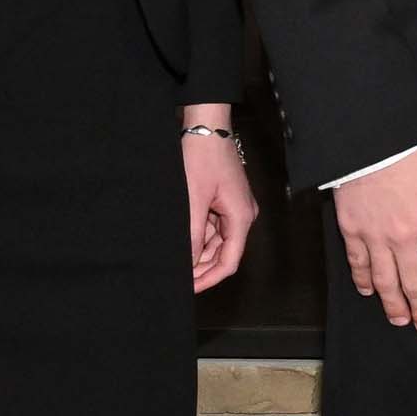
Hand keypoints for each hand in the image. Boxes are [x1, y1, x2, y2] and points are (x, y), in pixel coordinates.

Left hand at [182, 125, 256, 291]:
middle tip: (177, 276)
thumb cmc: (203, 158)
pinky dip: (197, 236)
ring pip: (216, 242)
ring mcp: (234, 207)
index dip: (208, 279)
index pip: (229, 262)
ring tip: (174, 257)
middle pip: (224, 254)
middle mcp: (242, 215)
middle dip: (201, 267)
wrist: (206, 127)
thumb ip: (192, 234)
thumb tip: (188, 264)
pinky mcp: (224, 200)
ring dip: (197, 251)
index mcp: (241, 217)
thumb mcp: (193, 200)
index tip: (188, 288)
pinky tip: (180, 238)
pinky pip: (212, 227)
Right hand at [333, 138, 416, 329]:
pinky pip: (358, 262)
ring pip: (385, 280)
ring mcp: (375, 236)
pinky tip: (370, 291)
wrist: (375, 136)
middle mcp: (404, 239)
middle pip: (414, 284)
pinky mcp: (351, 228)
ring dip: (393, 303)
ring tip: (400, 319)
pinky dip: (364, 280)